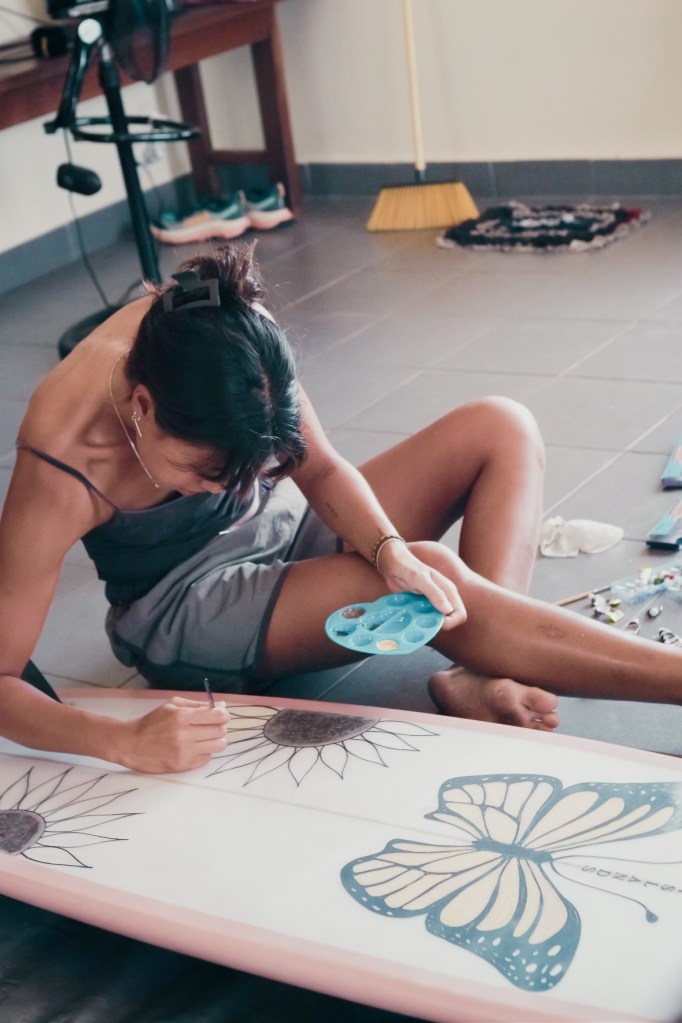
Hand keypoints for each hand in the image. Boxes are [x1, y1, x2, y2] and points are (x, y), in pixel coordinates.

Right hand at [115, 697, 230, 772]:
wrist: (131, 744)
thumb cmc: (152, 722)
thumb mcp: (172, 705)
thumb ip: (197, 705)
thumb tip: (221, 706)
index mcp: (182, 716)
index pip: (217, 716)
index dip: (223, 715)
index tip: (221, 715)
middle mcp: (185, 735)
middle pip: (220, 731)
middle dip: (221, 727)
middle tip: (213, 726)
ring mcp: (185, 752)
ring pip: (218, 746)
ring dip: (216, 741)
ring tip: (206, 738)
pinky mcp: (183, 766)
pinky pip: (206, 758)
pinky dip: (205, 752)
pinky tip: (195, 748)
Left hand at [376, 541, 465, 629]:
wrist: (392, 563)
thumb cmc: (407, 567)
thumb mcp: (420, 579)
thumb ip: (434, 593)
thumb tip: (448, 610)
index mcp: (448, 591)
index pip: (459, 614)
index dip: (450, 622)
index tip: (434, 623)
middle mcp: (443, 598)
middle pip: (449, 620)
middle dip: (437, 625)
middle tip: (421, 622)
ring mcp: (432, 603)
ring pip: (436, 621)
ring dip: (426, 625)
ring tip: (413, 621)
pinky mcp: (421, 606)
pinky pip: (424, 619)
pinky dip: (418, 622)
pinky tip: (409, 619)